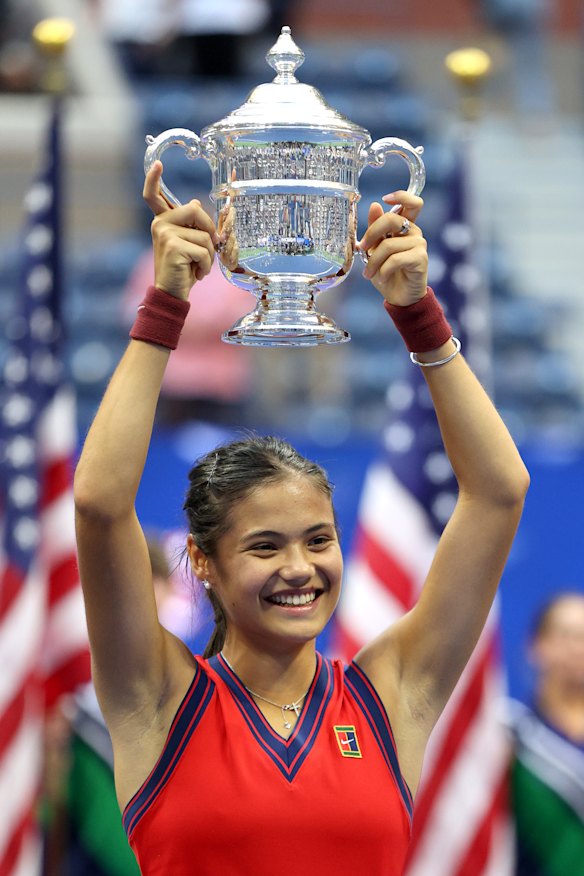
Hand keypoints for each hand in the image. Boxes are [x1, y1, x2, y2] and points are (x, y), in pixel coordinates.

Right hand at [143, 161, 218, 299]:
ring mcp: (165, 234)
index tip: (157, 164)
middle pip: (196, 210)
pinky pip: (203, 250)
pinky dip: (206, 265)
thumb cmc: (183, 270)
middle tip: (209, 249)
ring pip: (204, 235)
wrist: (171, 294)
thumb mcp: (188, 244)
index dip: (153, 180)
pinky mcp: (173, 246)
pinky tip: (196, 274)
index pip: (153, 196)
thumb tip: (196, 202)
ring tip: (198, 266)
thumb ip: (190, 225)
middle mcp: (160, 224)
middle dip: (210, 230)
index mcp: (162, 221)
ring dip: (209, 255)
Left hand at [357, 190, 427, 305]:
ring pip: (388, 245)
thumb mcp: (375, 250)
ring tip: (368, 273)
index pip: (412, 202)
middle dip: (372, 233)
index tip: (385, 199)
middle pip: (392, 219)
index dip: (401, 195)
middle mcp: (414, 232)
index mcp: (404, 226)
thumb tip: (375, 205)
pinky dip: (383, 270)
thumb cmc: (388, 272)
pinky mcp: (421, 258)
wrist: (399, 297)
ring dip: (373, 261)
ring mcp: (419, 244)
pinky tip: (382, 278)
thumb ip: (375, 229)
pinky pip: (395, 259)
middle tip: (362, 248)